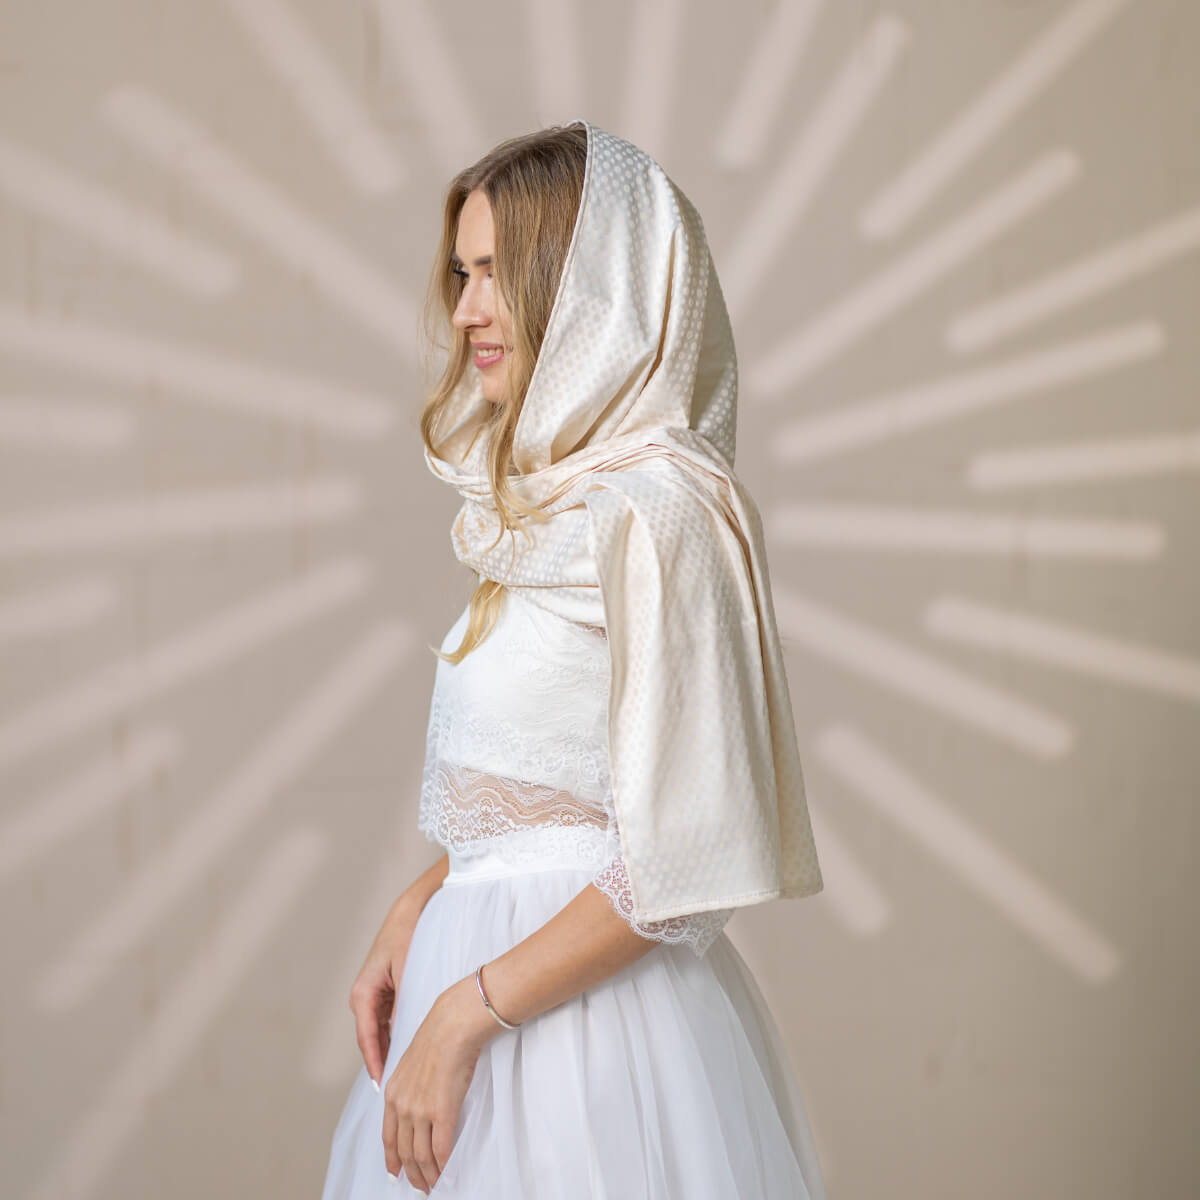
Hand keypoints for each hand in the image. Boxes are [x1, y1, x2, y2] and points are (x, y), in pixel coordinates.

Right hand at [348, 901, 421, 1088]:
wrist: (412, 909)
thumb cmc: (409, 936)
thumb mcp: (407, 973)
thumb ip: (403, 1005)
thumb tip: (404, 1037)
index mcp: (363, 993)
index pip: (367, 1039)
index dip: (376, 1064)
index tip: (383, 1086)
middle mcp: (364, 996)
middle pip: (372, 1040)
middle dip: (383, 1063)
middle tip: (396, 1089)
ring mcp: (373, 993)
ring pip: (380, 1032)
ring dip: (389, 1050)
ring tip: (403, 1076)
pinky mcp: (384, 990)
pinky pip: (387, 1020)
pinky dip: (395, 1034)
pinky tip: (407, 1049)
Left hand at [382, 974, 502, 1192]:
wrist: (452, 1025)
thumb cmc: (439, 1037)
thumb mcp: (412, 1063)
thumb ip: (411, 1086)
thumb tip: (420, 1100)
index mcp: (392, 1093)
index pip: (388, 1137)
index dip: (393, 1159)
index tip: (396, 1173)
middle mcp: (402, 1105)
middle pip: (404, 1151)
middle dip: (413, 1173)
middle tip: (422, 1186)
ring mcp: (420, 1110)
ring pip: (421, 1155)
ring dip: (429, 1174)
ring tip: (436, 1185)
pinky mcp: (442, 1112)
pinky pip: (441, 1149)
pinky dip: (444, 1165)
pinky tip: (448, 1172)